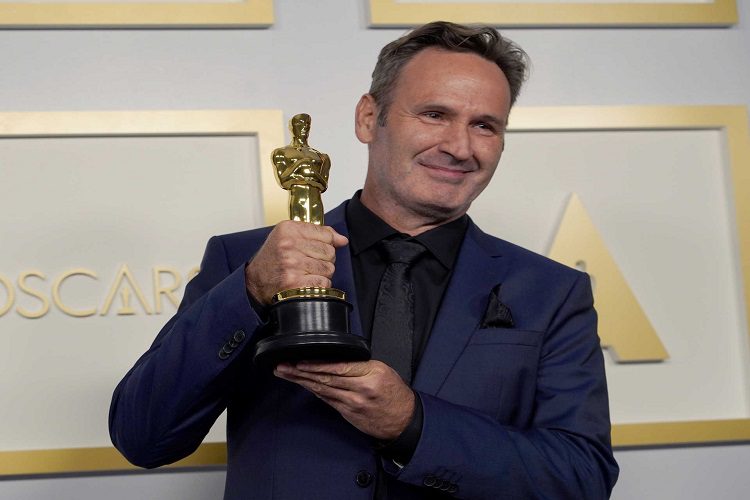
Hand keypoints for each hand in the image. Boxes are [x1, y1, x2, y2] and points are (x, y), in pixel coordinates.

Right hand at [245, 221, 347, 304]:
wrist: (256, 282)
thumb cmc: (273, 260)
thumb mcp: (289, 237)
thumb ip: (317, 234)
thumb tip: (342, 240)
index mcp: (288, 229)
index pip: (326, 234)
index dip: (327, 244)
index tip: (316, 249)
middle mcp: (289, 245)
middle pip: (330, 252)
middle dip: (323, 260)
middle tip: (308, 263)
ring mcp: (292, 264)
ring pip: (329, 268)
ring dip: (321, 274)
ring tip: (305, 273)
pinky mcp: (295, 282)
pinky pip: (324, 283)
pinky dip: (318, 286)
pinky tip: (305, 283)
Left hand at [274, 360, 414, 440]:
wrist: (404, 420)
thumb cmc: (394, 393)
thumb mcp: (383, 370)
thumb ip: (359, 365)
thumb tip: (335, 360)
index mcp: (370, 373)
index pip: (338, 367)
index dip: (316, 365)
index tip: (299, 360)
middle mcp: (360, 388)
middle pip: (325, 378)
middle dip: (301, 372)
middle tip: (283, 366)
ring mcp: (353, 403)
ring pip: (322, 390)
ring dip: (302, 382)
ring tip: (286, 374)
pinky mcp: (348, 413)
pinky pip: (327, 400)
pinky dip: (313, 391)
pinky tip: (302, 385)